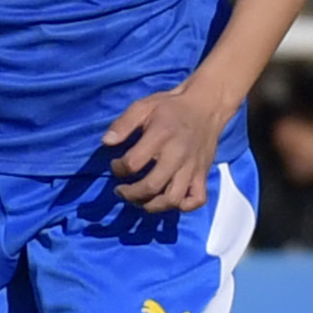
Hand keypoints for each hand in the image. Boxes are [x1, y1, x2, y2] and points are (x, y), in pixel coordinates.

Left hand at [104, 84, 232, 213]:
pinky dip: (184, 206)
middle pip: (151, 187)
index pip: (133, 163)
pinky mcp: (203, 174)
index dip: (118, 168)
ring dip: (152, 206)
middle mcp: (177, 155)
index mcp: (161, 136)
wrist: (206, 105)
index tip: (116, 165)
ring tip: (141, 201)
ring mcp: (192, 168)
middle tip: (121, 191)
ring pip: (173, 199)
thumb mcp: (143, 106)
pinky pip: (197, 200)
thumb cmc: (171, 107)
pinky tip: (171, 201)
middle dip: (130, 194)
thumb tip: (106, 142)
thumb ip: (123, 123)